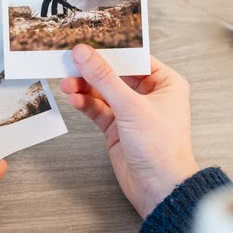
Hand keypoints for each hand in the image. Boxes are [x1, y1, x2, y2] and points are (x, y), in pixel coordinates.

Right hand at [60, 45, 198, 217]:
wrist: (159, 188)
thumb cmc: (162, 148)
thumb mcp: (131, 106)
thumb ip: (104, 77)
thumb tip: (84, 53)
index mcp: (165, 83)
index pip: (133, 58)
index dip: (109, 51)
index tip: (86, 44)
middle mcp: (149, 95)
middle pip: (115, 74)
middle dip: (92, 71)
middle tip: (70, 63)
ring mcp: (132, 112)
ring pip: (103, 92)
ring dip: (84, 88)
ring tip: (67, 84)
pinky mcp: (118, 128)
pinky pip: (98, 109)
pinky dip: (85, 104)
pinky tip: (74, 99)